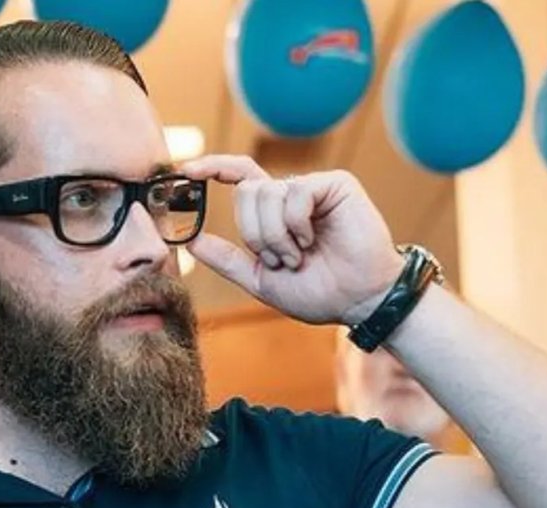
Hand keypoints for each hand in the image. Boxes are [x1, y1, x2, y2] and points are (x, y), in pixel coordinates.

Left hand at [180, 155, 404, 325]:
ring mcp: (312, 187)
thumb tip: (191, 240)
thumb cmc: (319, 293)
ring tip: (301, 255)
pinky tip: (313, 241)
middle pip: (246, 192)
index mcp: (273, 213)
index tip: (187, 171)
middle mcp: (291, 194)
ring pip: (265, 194)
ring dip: (276, 236)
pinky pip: (292, 193)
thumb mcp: (261, 280)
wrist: (359, 300)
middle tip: (282, 260)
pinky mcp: (334, 184)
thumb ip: (227, 260)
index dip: (212, 167)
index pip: (239, 177)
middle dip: (256, 235)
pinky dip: (295, 225)